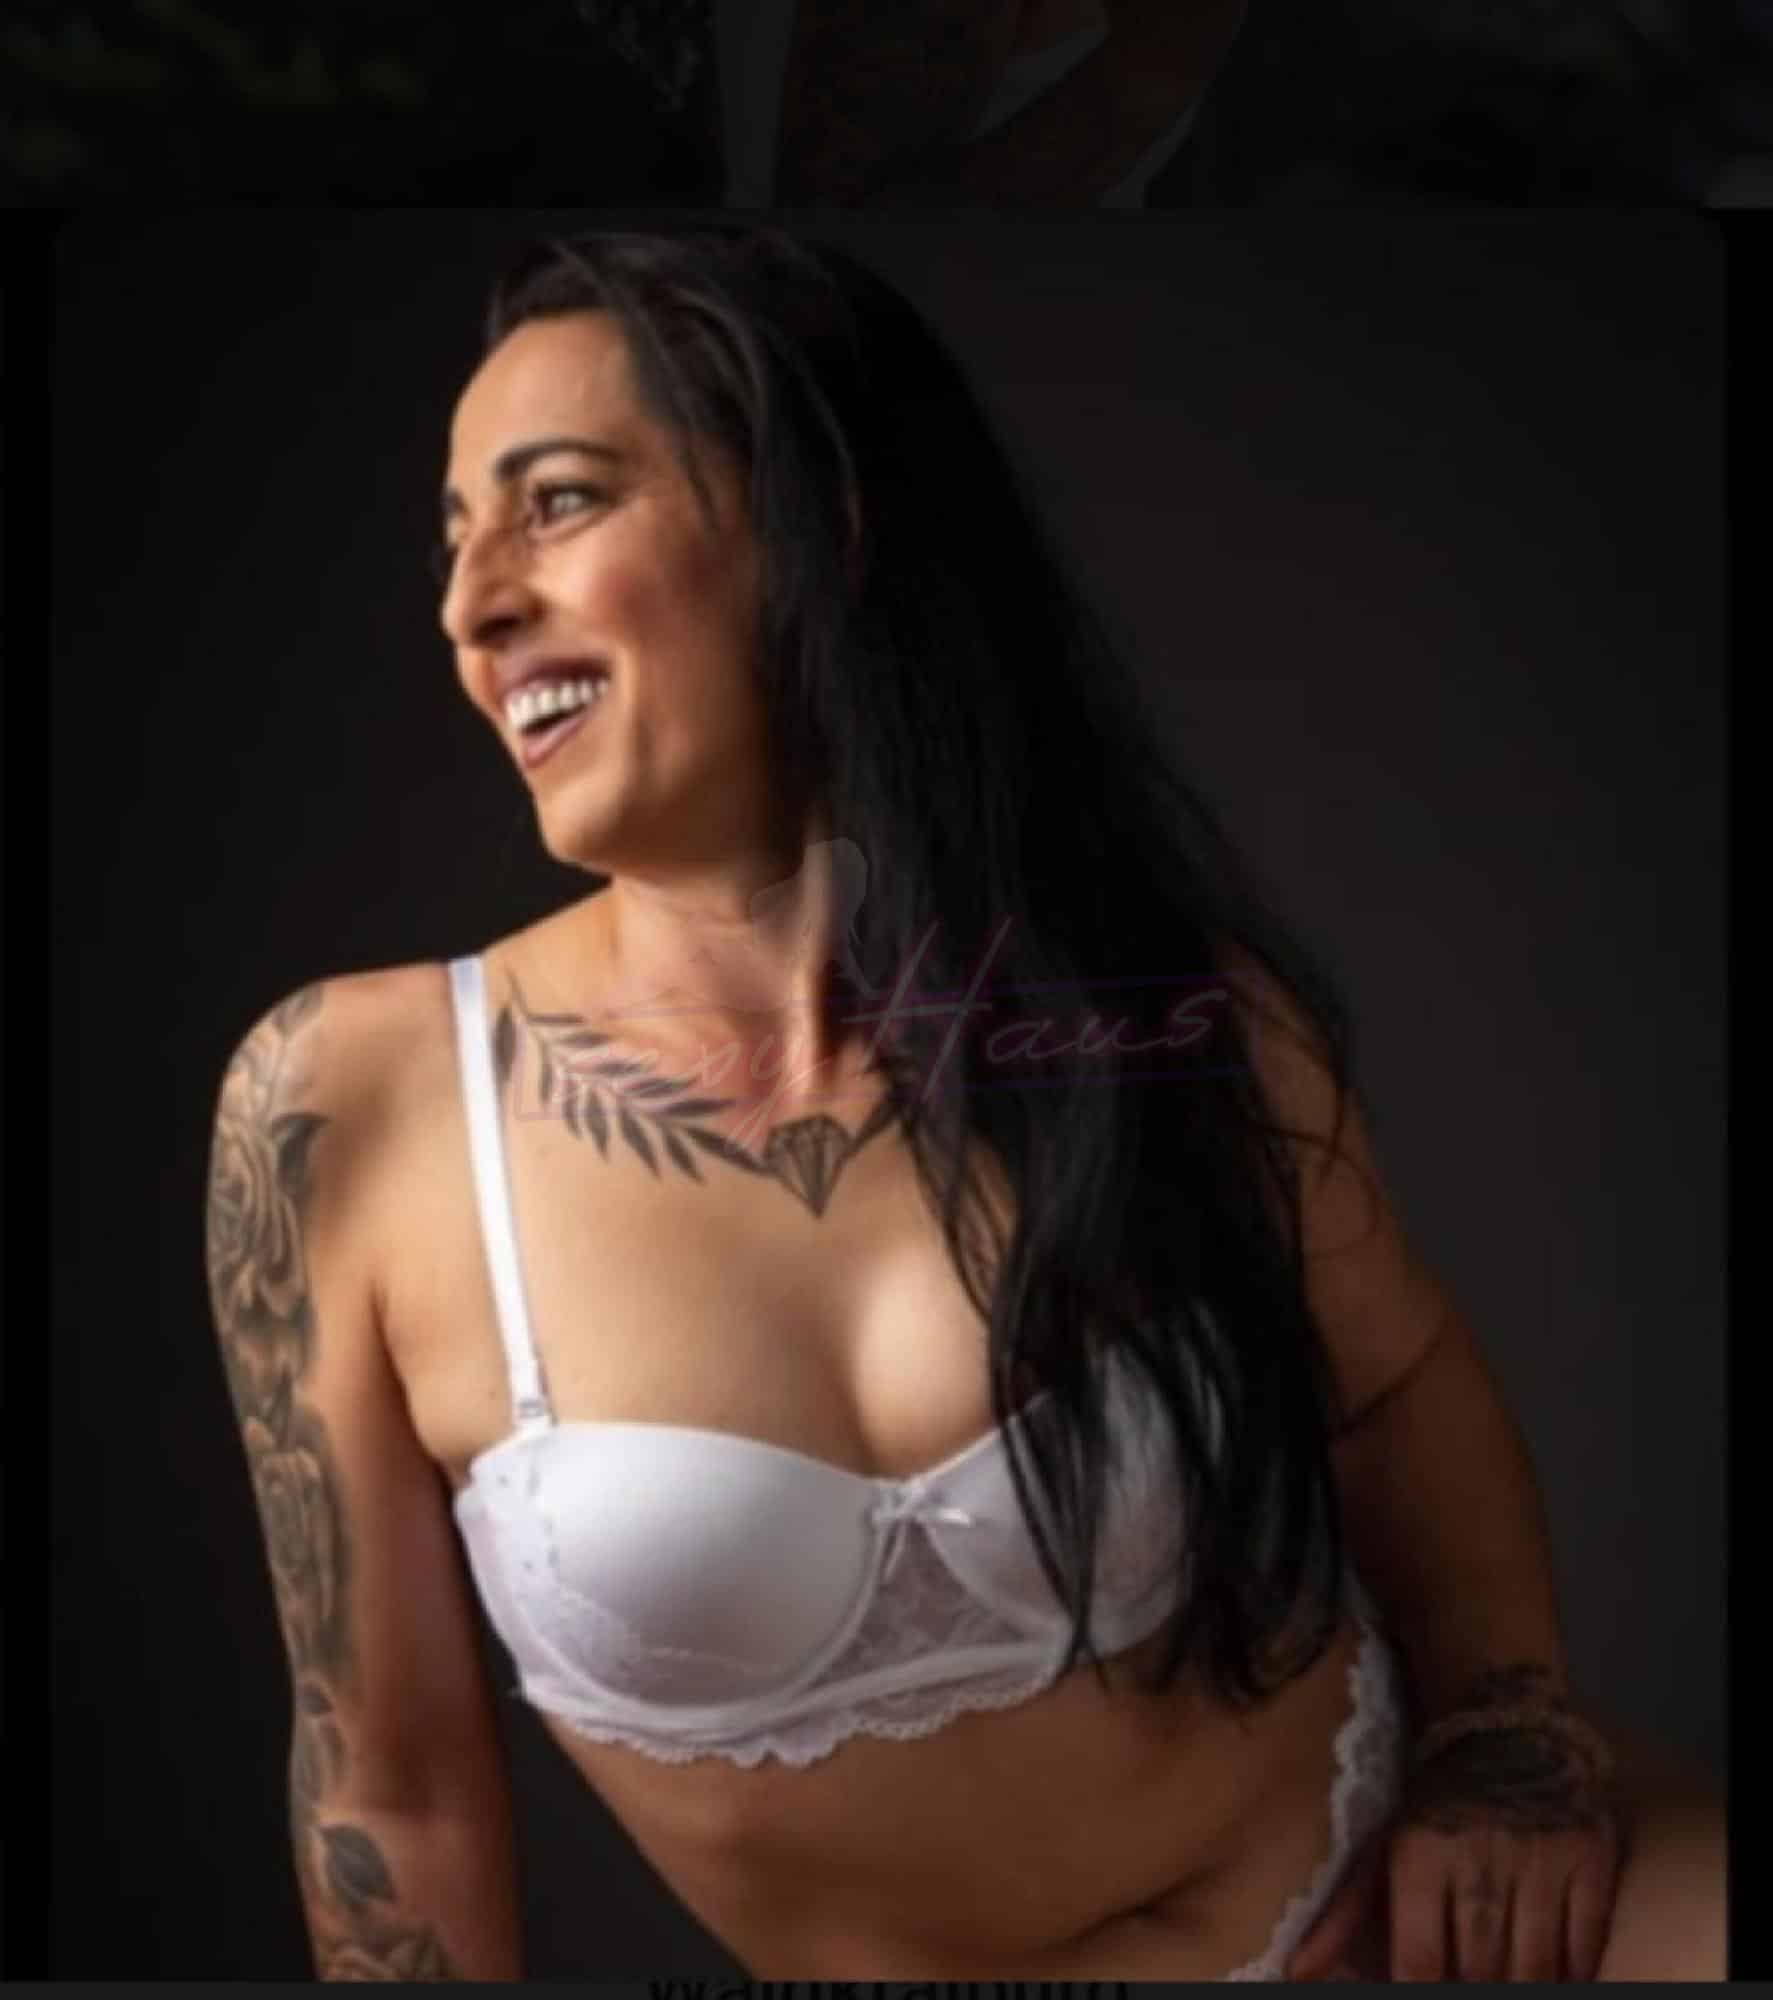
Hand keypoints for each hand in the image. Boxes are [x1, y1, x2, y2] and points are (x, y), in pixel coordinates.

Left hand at [1287, 1698, 1622, 1980]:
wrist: (1498, 1722)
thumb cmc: (1431, 1797)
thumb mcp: (1380, 1842)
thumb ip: (1343, 1910)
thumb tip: (1297, 1972)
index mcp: (1418, 1857)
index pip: (1420, 1960)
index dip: (1424, 1991)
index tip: (1425, 1992)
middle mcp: (1477, 1861)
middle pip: (1480, 1970)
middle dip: (1474, 1991)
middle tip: (1471, 1986)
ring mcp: (1538, 1860)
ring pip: (1535, 1965)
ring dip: (1524, 1987)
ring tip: (1511, 1987)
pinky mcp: (1587, 1857)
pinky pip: (1587, 1938)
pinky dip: (1578, 1970)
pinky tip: (1565, 1979)